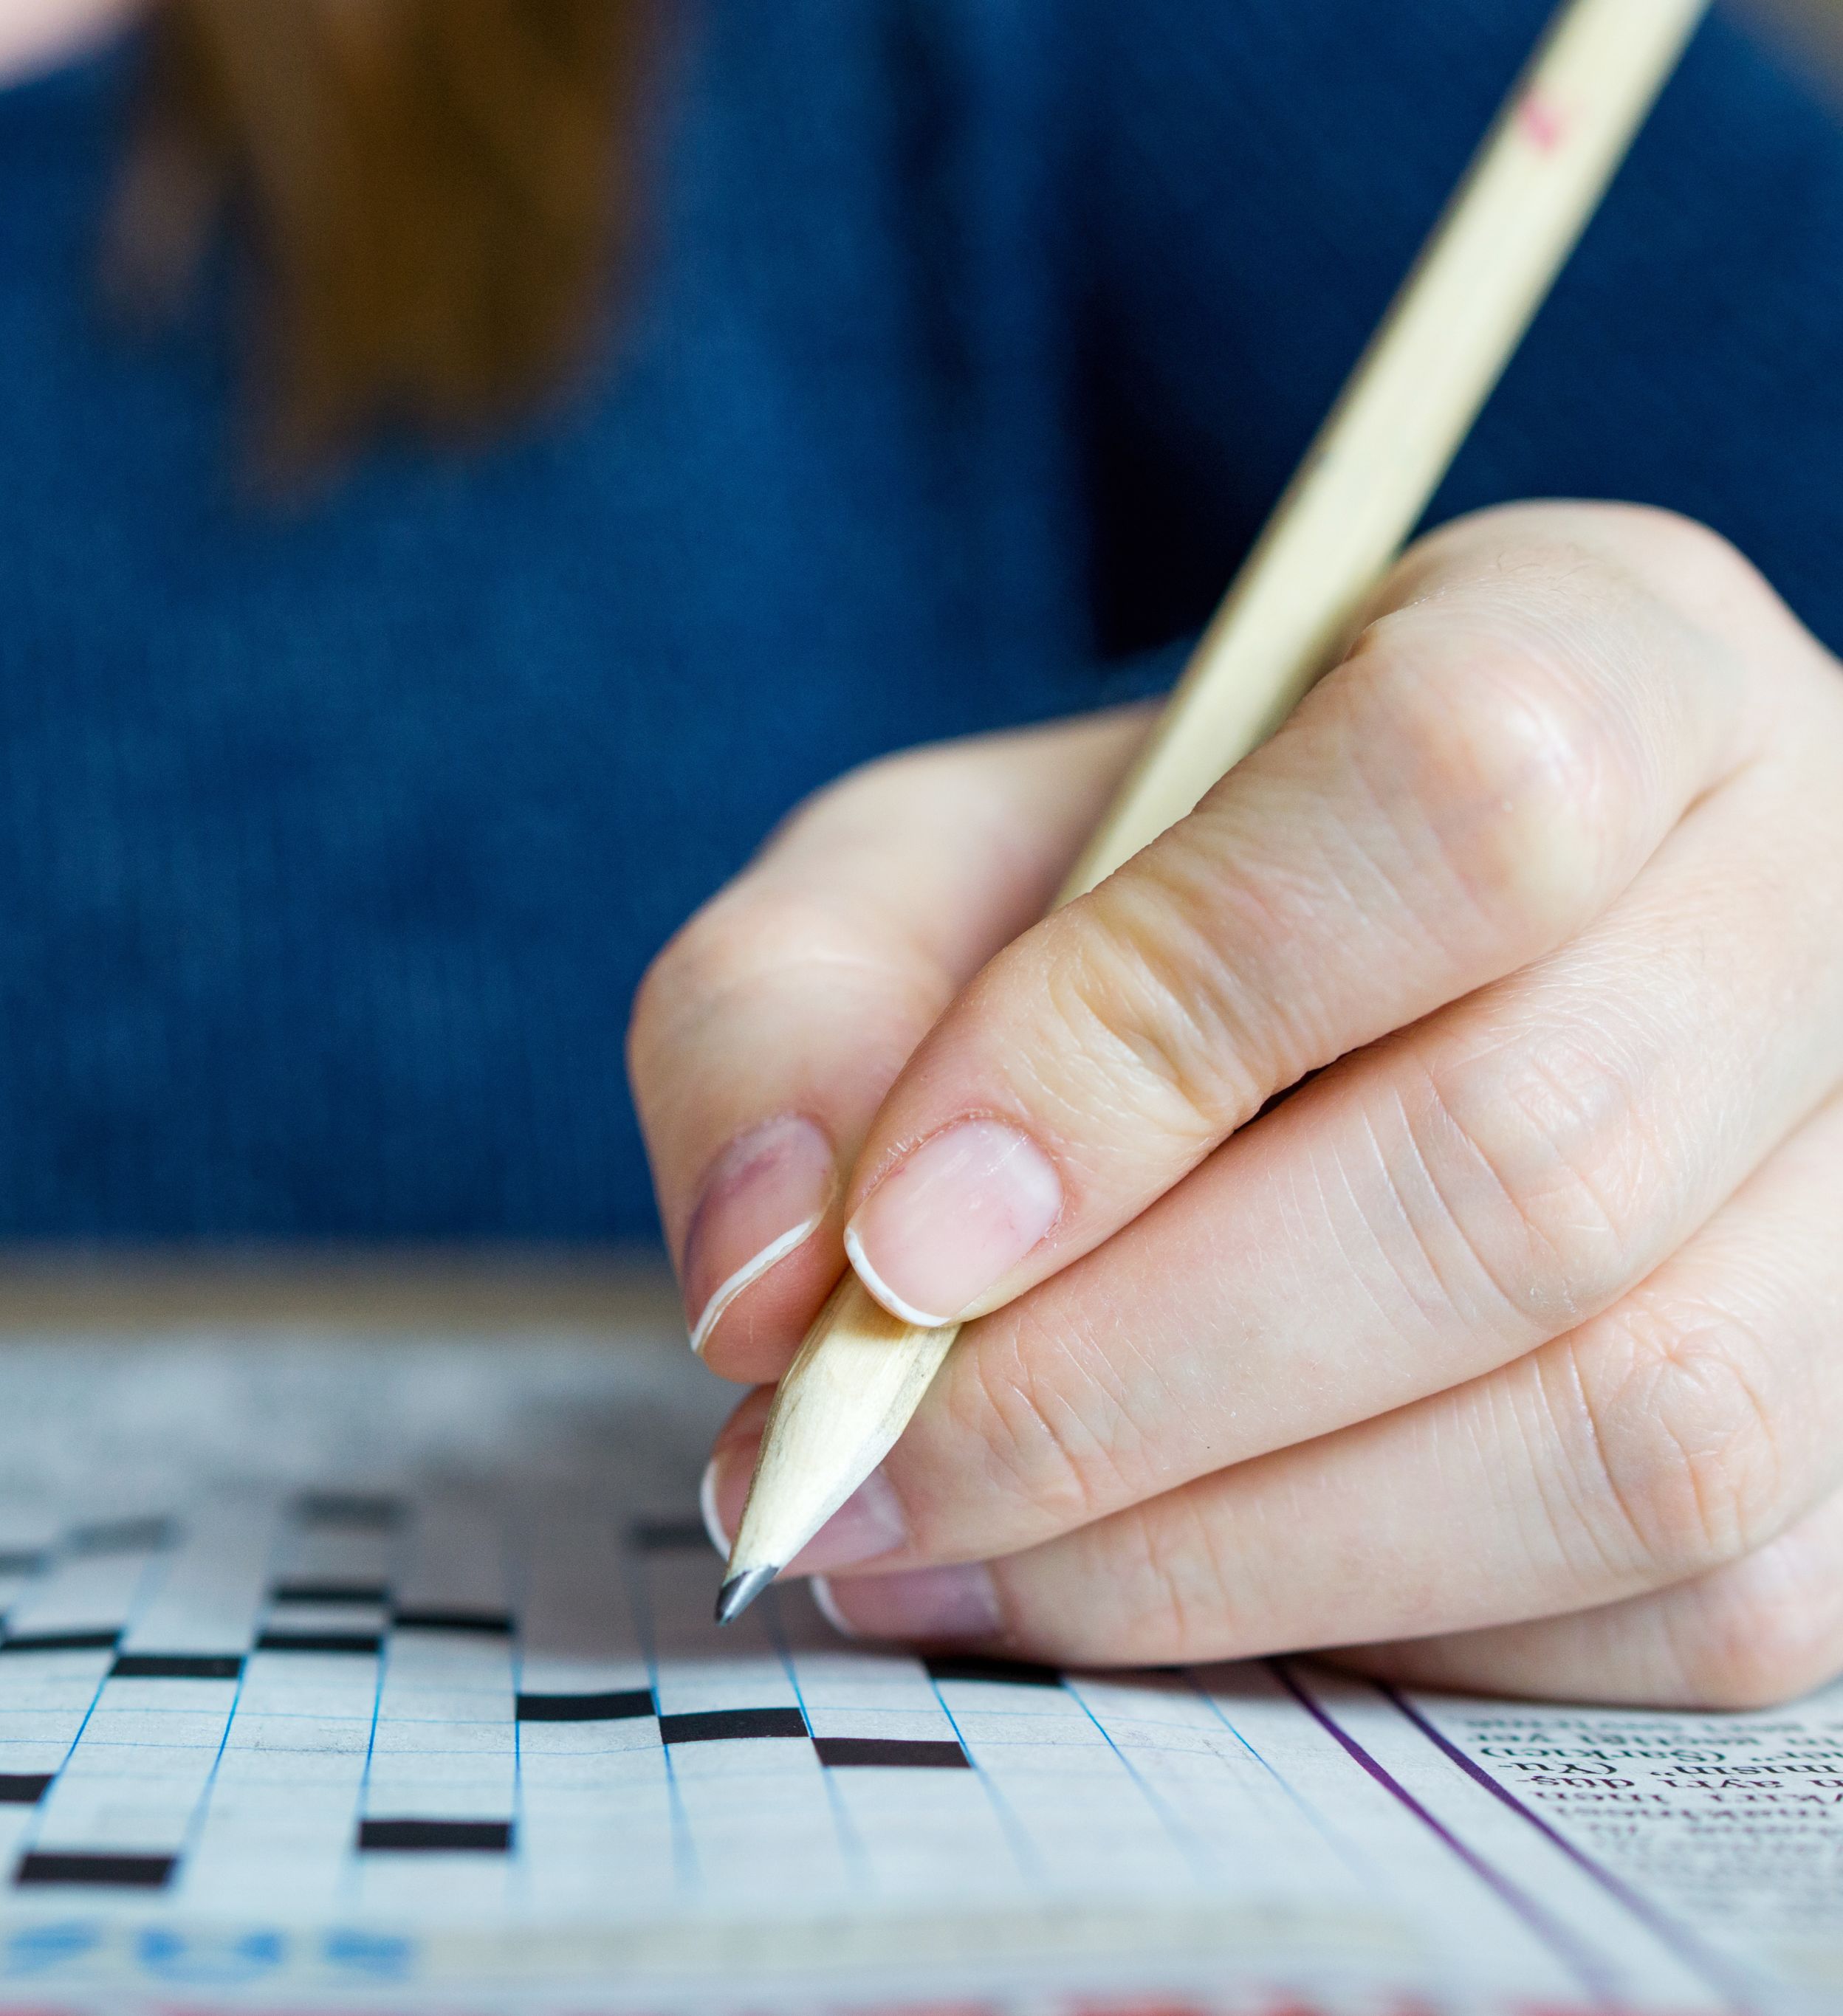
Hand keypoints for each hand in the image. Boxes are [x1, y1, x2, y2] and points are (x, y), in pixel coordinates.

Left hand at [634, 503, 1842, 1707]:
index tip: (896, 1237)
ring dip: (1222, 1550)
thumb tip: (770, 1285)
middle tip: (850, 1471)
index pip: (1452, 799)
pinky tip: (1149, 1585)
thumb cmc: (1127, 914)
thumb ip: (789, 1019)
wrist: (1344, 1017)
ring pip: (1632, 1431)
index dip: (1147, 1042)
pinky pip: (1680, 1610)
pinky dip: (1366, 1632)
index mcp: (1598, 654)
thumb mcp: (916, 880)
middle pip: (1526, 1167)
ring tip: (947, 1553)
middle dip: (1120, 1381)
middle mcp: (1810, 894)